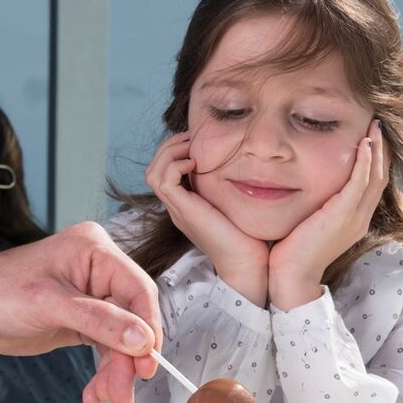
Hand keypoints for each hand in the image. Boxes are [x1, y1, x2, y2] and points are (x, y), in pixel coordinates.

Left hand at [0, 219, 161, 402]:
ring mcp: (93, 297)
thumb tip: (142, 339)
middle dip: (128, 359)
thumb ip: (99, 321)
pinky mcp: (85, 319)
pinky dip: (103, 371)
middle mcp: (100, 272)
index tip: (148, 363)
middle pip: (133, 319)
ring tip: (107, 397)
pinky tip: (96, 391)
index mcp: (96, 253)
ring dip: (116, 371)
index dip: (148, 328)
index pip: (138, 290)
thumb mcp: (49, 305)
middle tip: (123, 392)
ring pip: (122, 338)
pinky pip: (105, 347)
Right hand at [145, 132, 269, 305]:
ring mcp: (178, 210)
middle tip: (192, 139)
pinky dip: (176, 165)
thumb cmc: (249, 236)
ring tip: (192, 148)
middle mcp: (178, 207)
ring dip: (170, 153)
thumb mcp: (235, 203)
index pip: (166, 171)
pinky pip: (164, 181)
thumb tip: (239, 161)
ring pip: (153, 173)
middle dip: (170, 147)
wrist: (248, 263)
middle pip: (154, 169)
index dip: (176, 150)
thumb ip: (229, 186)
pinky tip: (196, 163)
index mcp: (187, 205)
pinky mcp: (183, 212)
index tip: (198, 141)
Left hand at [268, 120, 389, 309]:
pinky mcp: (342, 216)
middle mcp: (360, 219)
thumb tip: (305, 186)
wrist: (291, 277)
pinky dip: (364, 161)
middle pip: (380, 177)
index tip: (371, 137)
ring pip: (375, 177)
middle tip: (377, 124)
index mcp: (354, 221)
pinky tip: (364, 143)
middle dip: (381, 149)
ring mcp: (354, 218)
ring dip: (377, 149)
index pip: (372, 184)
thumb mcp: (309, 224)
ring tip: (374, 126)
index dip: (376, 160)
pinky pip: (360, 183)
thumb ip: (315, 206)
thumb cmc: (292, 253)